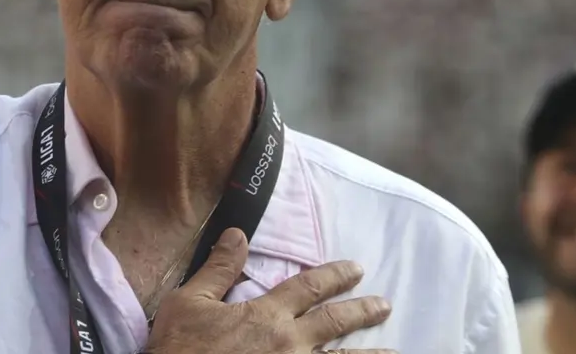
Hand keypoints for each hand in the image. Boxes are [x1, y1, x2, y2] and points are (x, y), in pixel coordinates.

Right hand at [143, 228, 394, 353]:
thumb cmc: (180, 348)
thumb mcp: (190, 301)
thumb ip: (220, 269)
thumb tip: (237, 234)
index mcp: (266, 315)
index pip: (309, 287)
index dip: (334, 276)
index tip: (355, 270)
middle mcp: (289, 343)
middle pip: (335, 322)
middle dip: (362, 311)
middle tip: (384, 305)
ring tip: (395, 350)